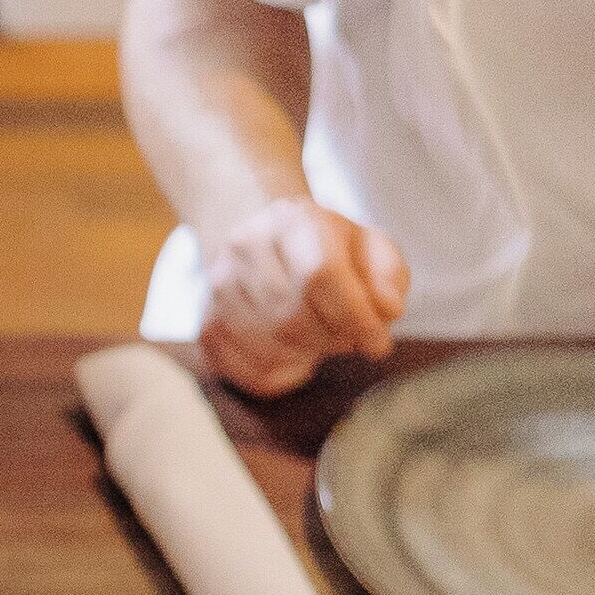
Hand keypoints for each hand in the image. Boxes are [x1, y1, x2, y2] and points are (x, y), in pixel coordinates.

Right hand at [199, 198, 407, 395]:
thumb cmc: (322, 246)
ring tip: (322, 340)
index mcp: (291, 220)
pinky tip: (295, 355)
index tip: (378, 343)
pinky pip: (249, 370)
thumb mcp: (367, 246)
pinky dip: (282, 374)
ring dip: (308, 356)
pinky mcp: (206, 325)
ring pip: (270, 348)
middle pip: (292, 317)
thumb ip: (388, 276)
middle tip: (349, 338)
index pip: (320, 276)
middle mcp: (244, 249)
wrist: (256, 237)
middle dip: (332, 339)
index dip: (354, 318)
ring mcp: (217, 289)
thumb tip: (385, 312)